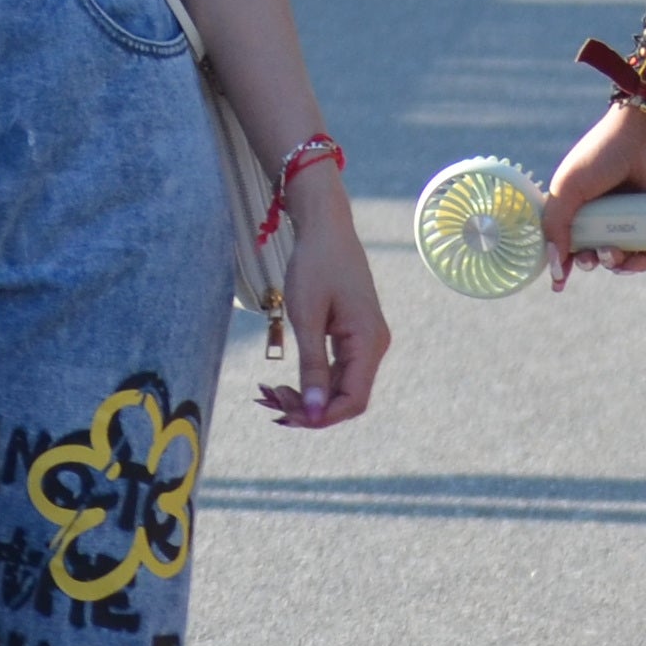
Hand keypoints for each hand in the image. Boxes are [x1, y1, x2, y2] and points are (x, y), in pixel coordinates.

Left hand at [256, 183, 388, 427]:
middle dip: (311, 408)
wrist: (326, 228)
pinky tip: (286, 382)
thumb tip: (312, 411)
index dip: (322, 416)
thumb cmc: (315, 265)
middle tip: (270, 403)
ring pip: (340, 387)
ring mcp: (366, 342)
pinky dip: (312, 381)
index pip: (354, 400)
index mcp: (369, 341)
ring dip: (309, 396)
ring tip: (272, 393)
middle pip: (347, 397)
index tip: (286, 416)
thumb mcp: (307, 317)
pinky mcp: (354, 337)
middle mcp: (374, 346)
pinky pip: (337, 371)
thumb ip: (312, 366)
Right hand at [542, 98, 645, 287]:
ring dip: (612, 263)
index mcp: (581, 206)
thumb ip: (555, 224)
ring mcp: (633, 219)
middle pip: (594, 253)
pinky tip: (628, 262)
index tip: (558, 282)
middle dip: (588, 262)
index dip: (562, 263)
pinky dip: (639, 264)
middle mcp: (606, 215)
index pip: (569, 242)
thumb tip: (554, 264)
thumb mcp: (568, 188)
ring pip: (621, 256)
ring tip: (609, 253)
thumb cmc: (602, 154)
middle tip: (588, 257)